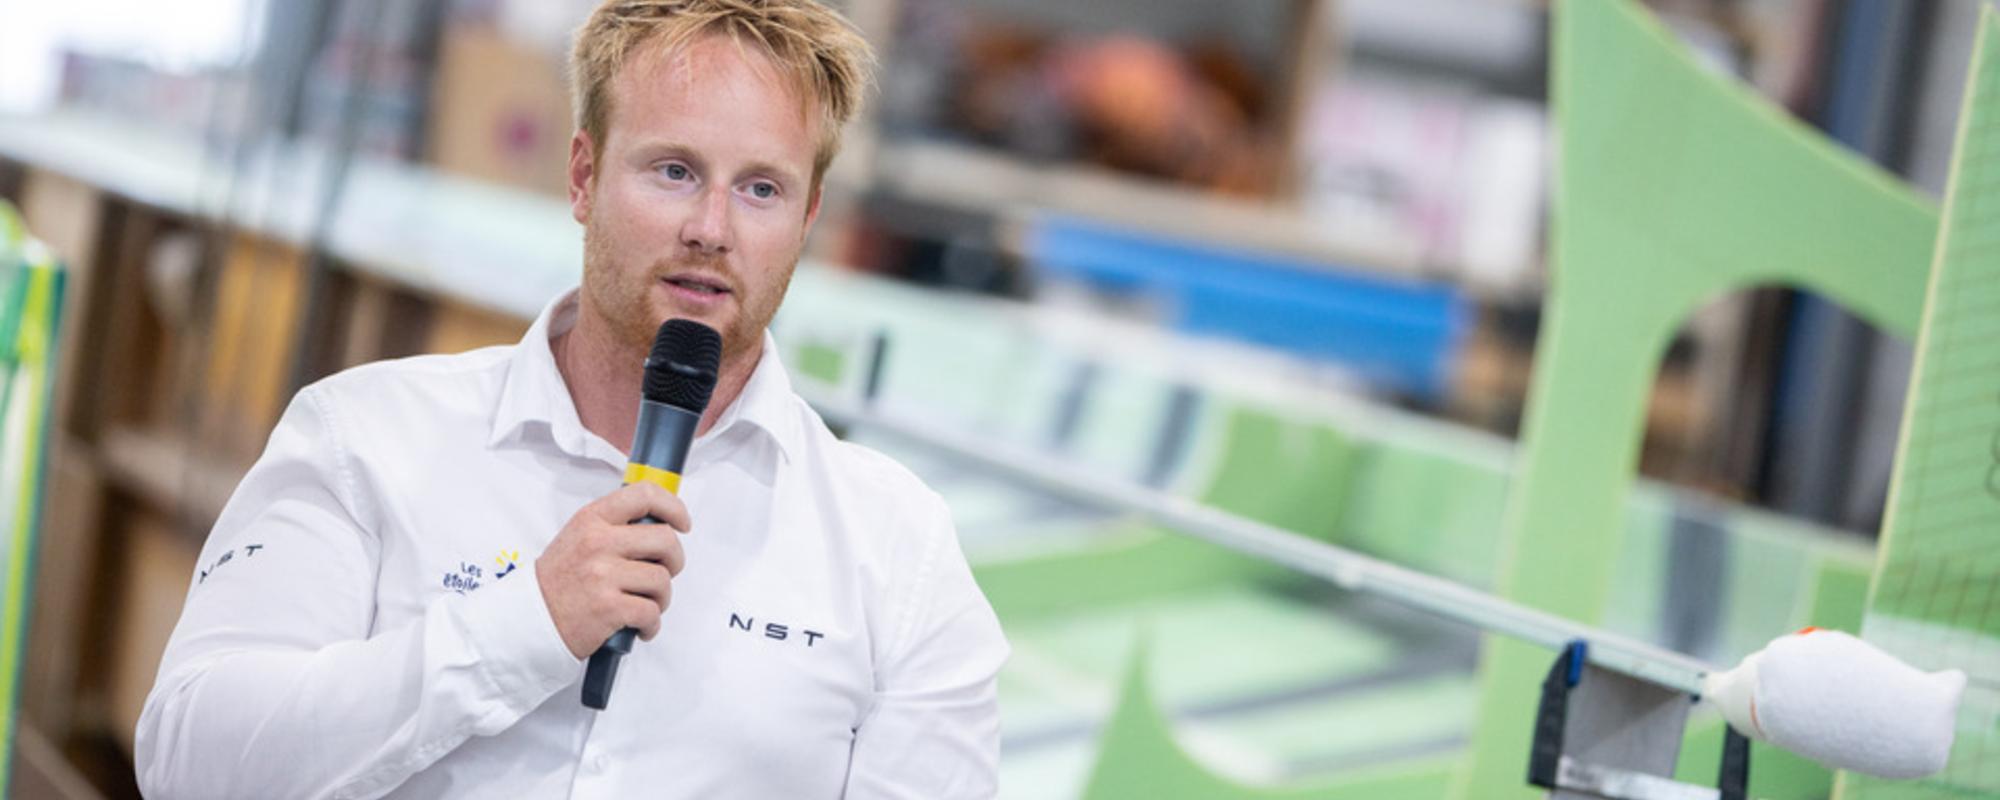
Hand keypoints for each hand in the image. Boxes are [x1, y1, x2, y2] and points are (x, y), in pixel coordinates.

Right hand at [536, 482, 690, 658]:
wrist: (529, 618)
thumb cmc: (561, 579)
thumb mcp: (579, 536)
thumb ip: (615, 525)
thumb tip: (661, 522)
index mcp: (592, 519)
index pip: (644, 495)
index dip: (674, 507)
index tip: (682, 523)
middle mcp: (598, 543)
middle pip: (665, 540)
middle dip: (674, 560)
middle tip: (663, 572)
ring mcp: (603, 576)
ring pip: (662, 580)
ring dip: (661, 597)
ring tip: (644, 604)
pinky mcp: (608, 609)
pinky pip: (651, 612)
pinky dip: (651, 624)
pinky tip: (639, 626)